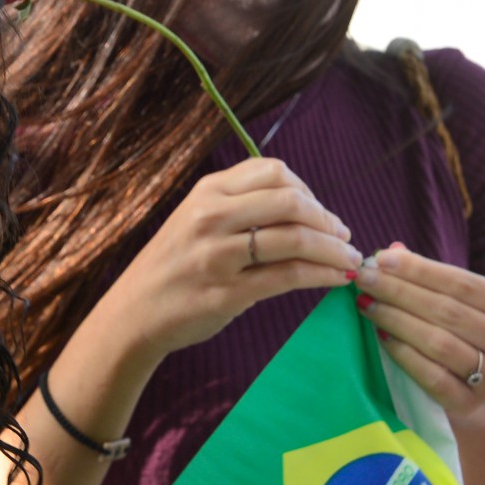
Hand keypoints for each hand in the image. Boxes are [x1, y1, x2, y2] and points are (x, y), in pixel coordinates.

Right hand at [102, 157, 360, 363]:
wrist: (134, 313)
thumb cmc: (174, 266)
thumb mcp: (196, 219)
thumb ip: (240, 204)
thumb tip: (304, 205)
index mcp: (207, 191)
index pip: (273, 171)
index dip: (308, 191)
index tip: (322, 213)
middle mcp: (212, 216)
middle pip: (290, 201)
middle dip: (327, 219)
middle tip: (344, 236)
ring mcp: (218, 254)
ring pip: (294, 238)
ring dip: (333, 249)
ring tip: (350, 259)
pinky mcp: (228, 292)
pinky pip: (289, 276)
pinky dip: (322, 275)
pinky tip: (337, 279)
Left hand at [356, 243, 484, 430]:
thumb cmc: (471, 336)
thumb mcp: (466, 305)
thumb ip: (434, 278)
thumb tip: (391, 251)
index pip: (463, 283)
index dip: (420, 270)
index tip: (381, 259)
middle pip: (448, 311)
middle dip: (400, 291)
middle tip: (365, 279)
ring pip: (439, 342)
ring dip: (396, 319)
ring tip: (367, 304)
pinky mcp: (471, 405)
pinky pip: (430, 375)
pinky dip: (402, 353)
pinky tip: (381, 335)